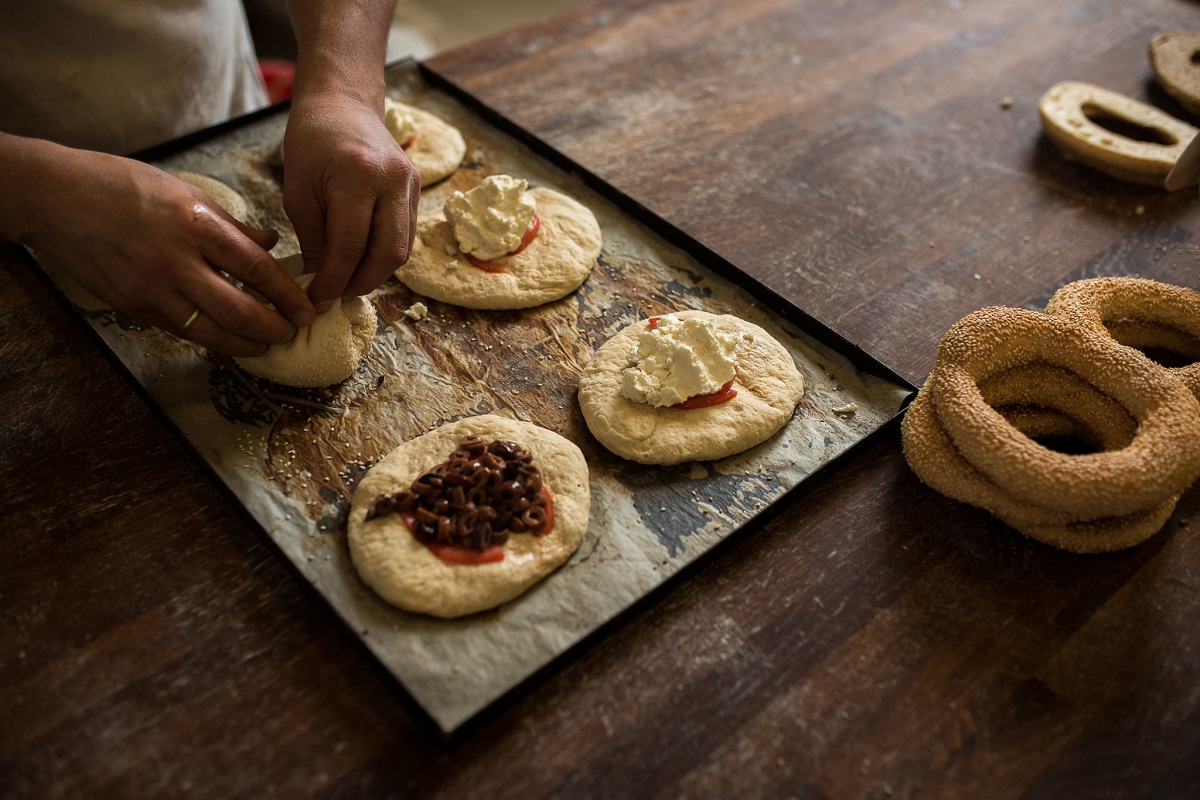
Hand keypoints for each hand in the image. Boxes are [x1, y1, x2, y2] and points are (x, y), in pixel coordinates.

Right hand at [3, 139, 314, 356]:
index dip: (286, 294)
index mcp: (195, 223)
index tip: (307, 309)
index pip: (255, 267)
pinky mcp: (132, 306)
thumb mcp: (185, 191)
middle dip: (273, 328)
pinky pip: (181, 330)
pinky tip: (229, 341)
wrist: (56, 198)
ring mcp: (151, 287)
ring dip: (245, 344)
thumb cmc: (123, 185)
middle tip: (292, 333)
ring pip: (211, 331)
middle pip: (238, 309)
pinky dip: (210, 339)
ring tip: (266, 345)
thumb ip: (231, 224)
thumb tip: (270, 243)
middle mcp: (175, 260)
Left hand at [282, 90, 420, 309]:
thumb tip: (319, 282)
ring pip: (402, 250)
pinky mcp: (417, 188)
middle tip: (334, 295)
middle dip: (361, 282)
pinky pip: (405, 234)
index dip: (334, 279)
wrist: (343, 102)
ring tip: (346, 280)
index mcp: (357, 176)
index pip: (351, 246)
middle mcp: (392, 181)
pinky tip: (361, 259)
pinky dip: (383, 254)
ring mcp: (410, 184)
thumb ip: (312, 238)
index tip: (317, 299)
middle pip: (387, 254)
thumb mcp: (297, 189)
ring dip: (375, 272)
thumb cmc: (311, 140)